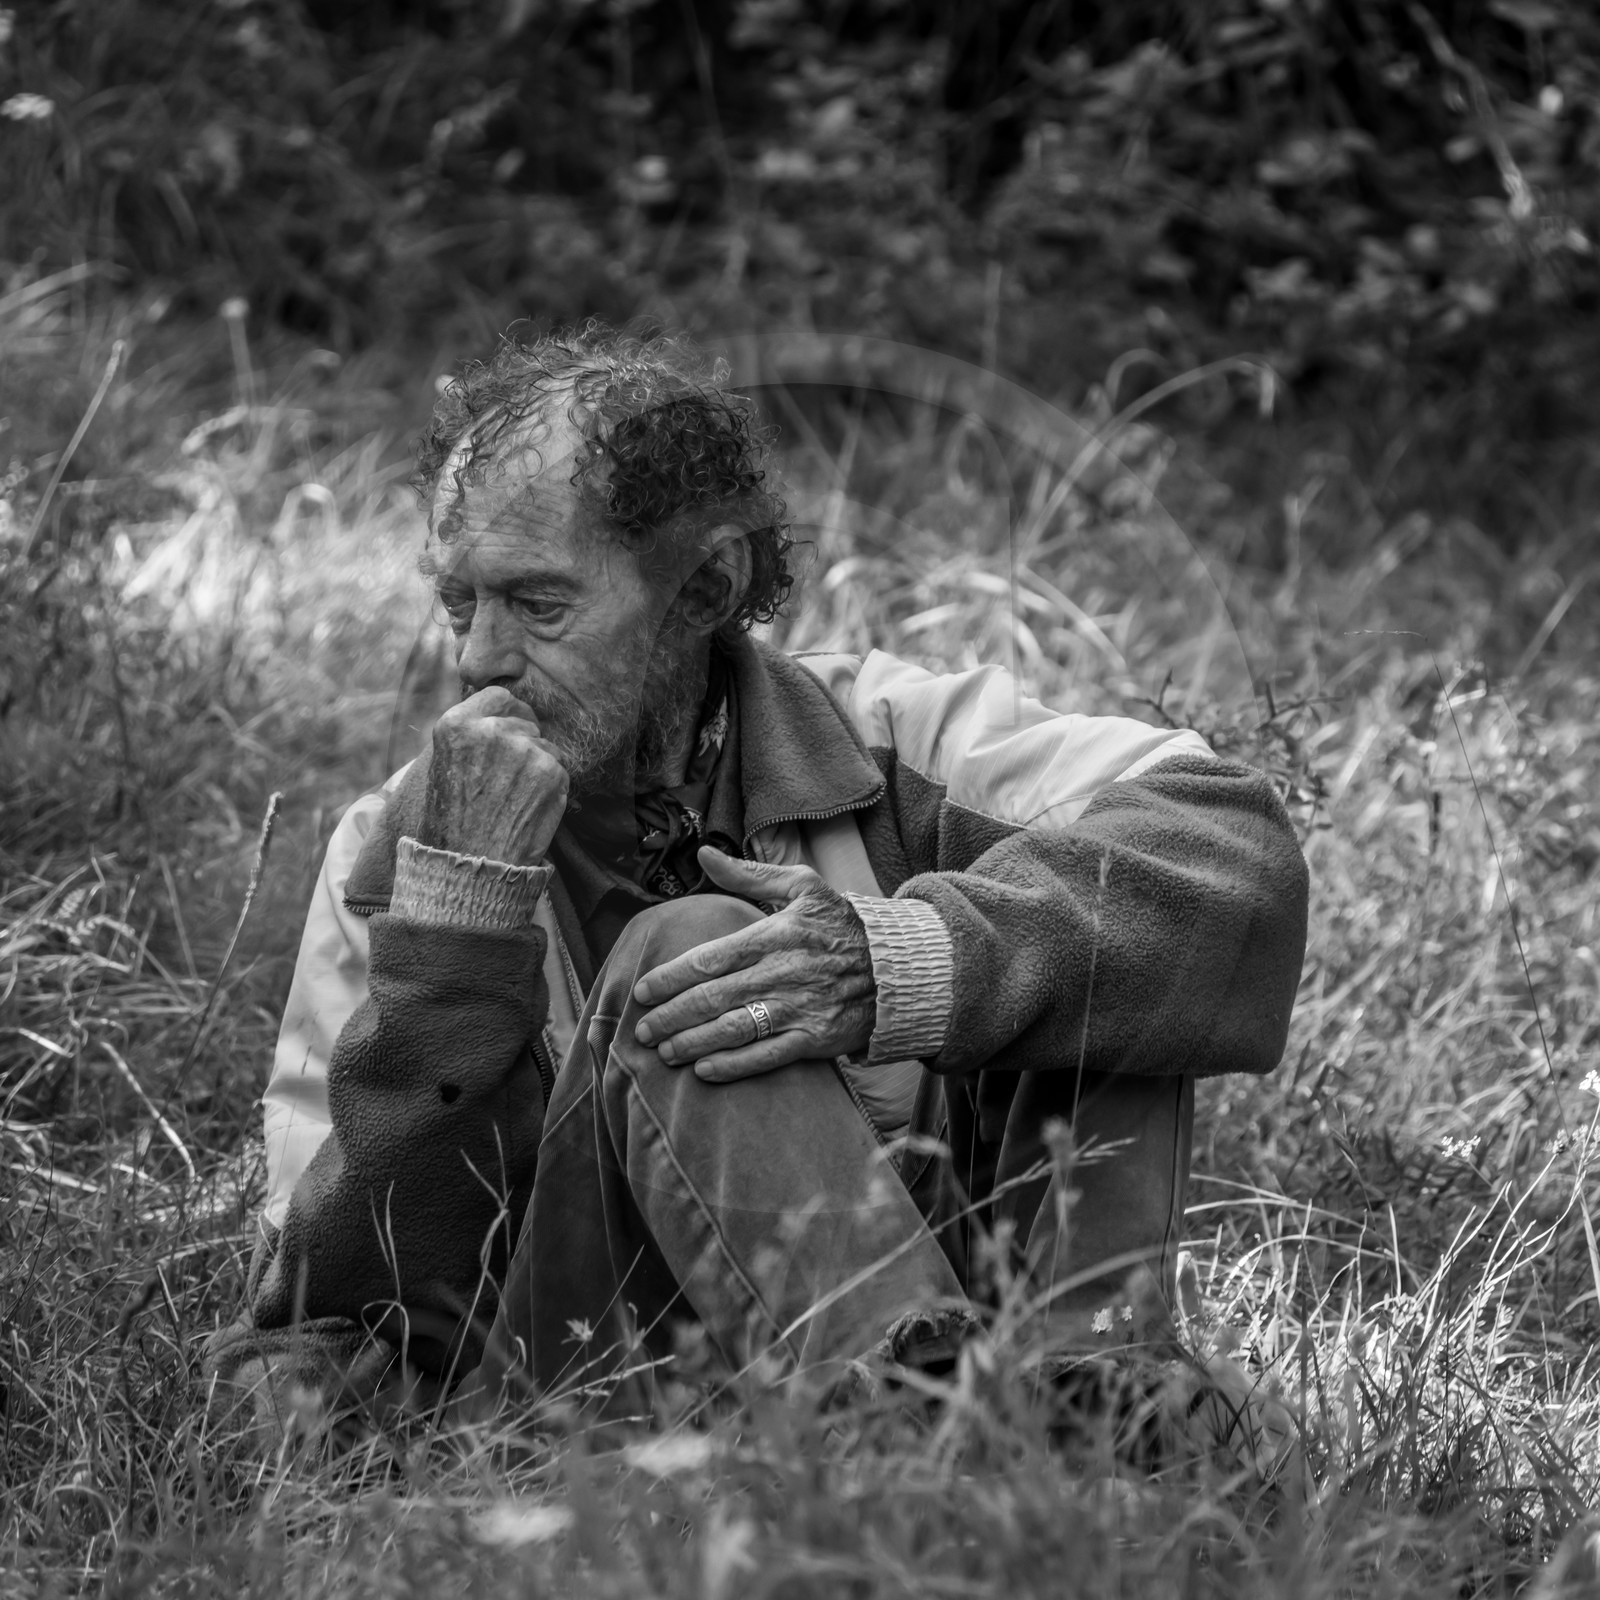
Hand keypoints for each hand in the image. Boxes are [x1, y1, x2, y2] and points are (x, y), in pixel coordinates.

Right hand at [418, 687, 567, 864]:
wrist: (470, 865)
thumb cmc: (453, 822)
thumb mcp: (445, 766)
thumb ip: (471, 735)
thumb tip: (502, 715)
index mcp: (456, 724)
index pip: (498, 697)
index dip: (506, 714)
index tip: (507, 733)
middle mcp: (491, 730)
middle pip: (525, 721)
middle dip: (523, 744)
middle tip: (507, 780)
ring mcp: (523, 749)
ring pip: (546, 746)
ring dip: (539, 767)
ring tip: (515, 798)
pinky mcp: (550, 771)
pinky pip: (561, 769)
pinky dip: (552, 788)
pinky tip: (530, 808)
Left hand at [631, 847, 875, 1082]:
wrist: (899, 965)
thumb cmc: (842, 924)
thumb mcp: (802, 887)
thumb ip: (749, 874)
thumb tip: (704, 854)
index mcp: (774, 934)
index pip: (708, 958)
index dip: (670, 978)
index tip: (642, 991)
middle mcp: (782, 972)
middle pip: (712, 998)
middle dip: (670, 1016)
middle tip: (640, 1029)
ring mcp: (798, 1008)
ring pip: (732, 1029)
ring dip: (691, 1043)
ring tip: (664, 1051)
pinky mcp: (815, 1038)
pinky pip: (765, 1056)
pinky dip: (732, 1066)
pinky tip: (704, 1070)